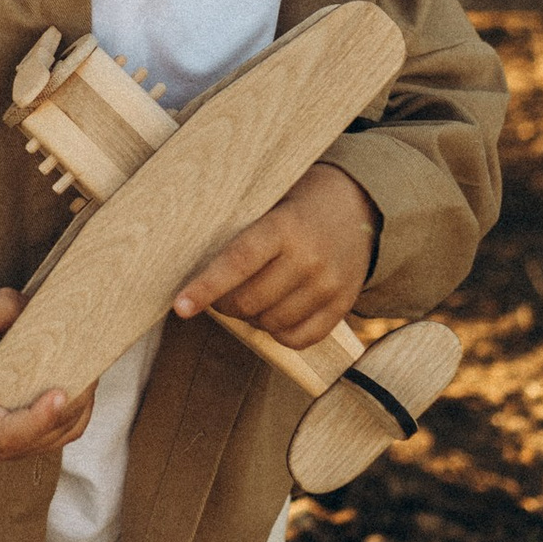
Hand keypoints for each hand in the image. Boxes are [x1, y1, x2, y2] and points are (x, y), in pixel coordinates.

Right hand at [0, 286, 94, 460]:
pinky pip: (66, 432)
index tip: (59, 394)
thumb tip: (40, 306)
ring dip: (82, 403)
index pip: (7, 434)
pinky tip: (83, 381)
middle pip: (46, 433)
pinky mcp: (31, 443)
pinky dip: (81, 409)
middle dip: (75, 400)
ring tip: (89, 367)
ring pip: (62, 433)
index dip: (38, 418)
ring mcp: (16, 448)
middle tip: (88, 363)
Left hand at [172, 164, 379, 352]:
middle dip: (224, 305)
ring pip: (271, 324)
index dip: (205, 288)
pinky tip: (275, 314)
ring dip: (251, 318)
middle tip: (220, 295)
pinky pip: (300, 339)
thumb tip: (192, 265)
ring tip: (252, 298)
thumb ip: (240, 231)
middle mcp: (309, 258)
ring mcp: (328, 285)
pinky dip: (279, 333)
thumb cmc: (300, 203)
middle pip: (249, 302)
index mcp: (285, 226)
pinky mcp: (343, 304)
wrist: (362, 204)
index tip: (180, 307)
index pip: (237, 263)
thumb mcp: (271, 202)